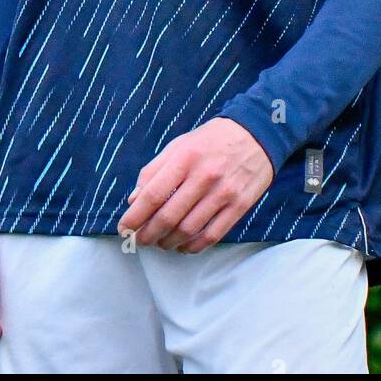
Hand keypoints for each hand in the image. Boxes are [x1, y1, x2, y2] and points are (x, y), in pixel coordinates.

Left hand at [116, 117, 274, 253]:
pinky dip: (193, 247)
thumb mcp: (179, 145)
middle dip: (148, 234)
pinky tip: (183, 246)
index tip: (124, 228)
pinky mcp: (239, 206)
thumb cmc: (211, 140)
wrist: (256, 133)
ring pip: (188, 230)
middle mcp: (203, 176)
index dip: (135, 216)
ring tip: (160, 243)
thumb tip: (134, 200)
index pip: (153, 194)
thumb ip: (154, 170)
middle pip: (169, 217)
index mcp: (184, 158)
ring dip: (168, 242)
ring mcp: (223, 193)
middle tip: (140, 240)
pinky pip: (212, 235)